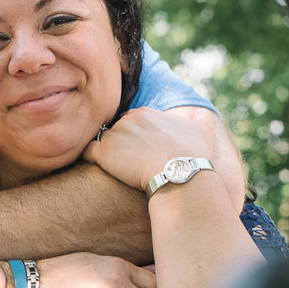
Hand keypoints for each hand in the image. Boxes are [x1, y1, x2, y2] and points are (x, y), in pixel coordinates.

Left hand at [83, 107, 218, 192]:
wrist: (180, 174)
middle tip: (126, 163)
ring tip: (111, 168)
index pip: (132, 123)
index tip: (139, 153)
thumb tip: (201, 115)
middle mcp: (127, 119)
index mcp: (146, 113)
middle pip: (116, 131)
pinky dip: (86, 158)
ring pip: (102, 141)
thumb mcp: (203, 130)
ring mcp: (114, 135)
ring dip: (105, 153)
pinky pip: (86, 152)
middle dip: (119, 144)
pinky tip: (92, 169)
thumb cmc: (193, 155)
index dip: (134, 138)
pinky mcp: (103, 154)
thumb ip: (201, 118)